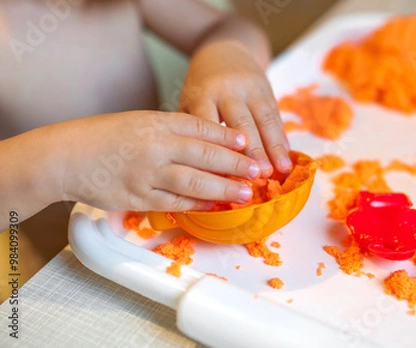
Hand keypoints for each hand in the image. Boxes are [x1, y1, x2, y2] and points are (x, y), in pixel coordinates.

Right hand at [61, 111, 260, 210]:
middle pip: (205, 155)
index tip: (247, 142)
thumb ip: (170, 130)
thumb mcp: (138, 122)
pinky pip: (174, 202)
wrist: (64, 157)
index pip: (200, 127)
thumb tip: (206, 143)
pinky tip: (214, 207)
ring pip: (194, 182)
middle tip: (258, 170)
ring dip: (224, 189)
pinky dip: (197, 205)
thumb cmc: (102, 137)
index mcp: (156, 122)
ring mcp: (147, 174)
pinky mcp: (138, 198)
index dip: (227, 136)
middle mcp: (155, 146)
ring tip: (246, 193)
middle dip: (236, 164)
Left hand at [179, 40, 290, 176]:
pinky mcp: (267, 89)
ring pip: (264, 120)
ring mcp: (250, 88)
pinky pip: (275, 115)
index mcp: (202, 94)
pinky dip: (282, 137)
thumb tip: (202, 172)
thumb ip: (194, 132)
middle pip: (241, 123)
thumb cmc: (201, 88)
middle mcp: (227, 90)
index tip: (227, 175)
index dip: (219, 150)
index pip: (210, 125)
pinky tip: (287, 156)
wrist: (224, 49)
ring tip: (281, 170)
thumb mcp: (189, 102)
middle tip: (261, 176)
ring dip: (274, 147)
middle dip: (253, 150)